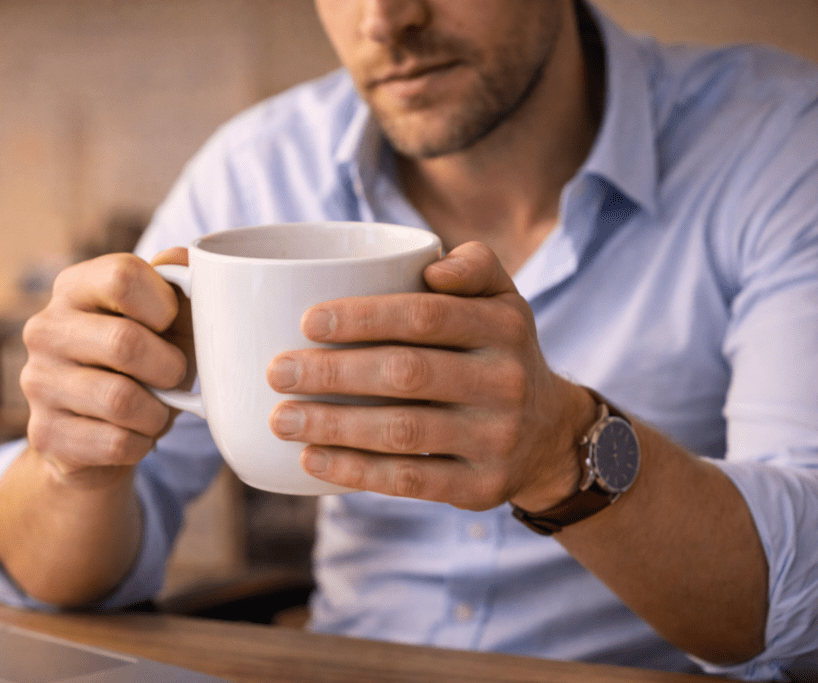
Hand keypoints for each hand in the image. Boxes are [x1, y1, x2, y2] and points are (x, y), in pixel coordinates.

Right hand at [19, 249, 192, 485]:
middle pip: (124, 342)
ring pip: (121, 400)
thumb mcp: (170, 321)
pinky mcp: (44, 433)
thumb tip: (189, 259)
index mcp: (75, 287)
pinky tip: (134, 435)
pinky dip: (141, 443)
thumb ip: (183, 284)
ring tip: (155, 409)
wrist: (105, 433)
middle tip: (173, 377)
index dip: (165, 305)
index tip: (170, 324)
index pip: (122, 276)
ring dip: (157, 412)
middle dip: (169, 368)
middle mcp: (45, 328)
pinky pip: (115, 443)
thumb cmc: (147, 363)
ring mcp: (37, 381)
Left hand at [266, 241, 595, 510]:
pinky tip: (310, 460)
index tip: (307, 322)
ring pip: (402, 432)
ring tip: (281, 419)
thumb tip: (431, 266)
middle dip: (333, 373)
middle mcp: (506, 381)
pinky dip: (355, 472)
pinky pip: (410, 482)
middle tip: (278, 372)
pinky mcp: (481, 487)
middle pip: (407, 373)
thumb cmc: (495, 351)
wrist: (549, 432)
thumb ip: (471, 264)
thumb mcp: (501, 298)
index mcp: (503, 324)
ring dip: (333, 426)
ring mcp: (496, 438)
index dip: (363, 317)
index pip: (426, 316)